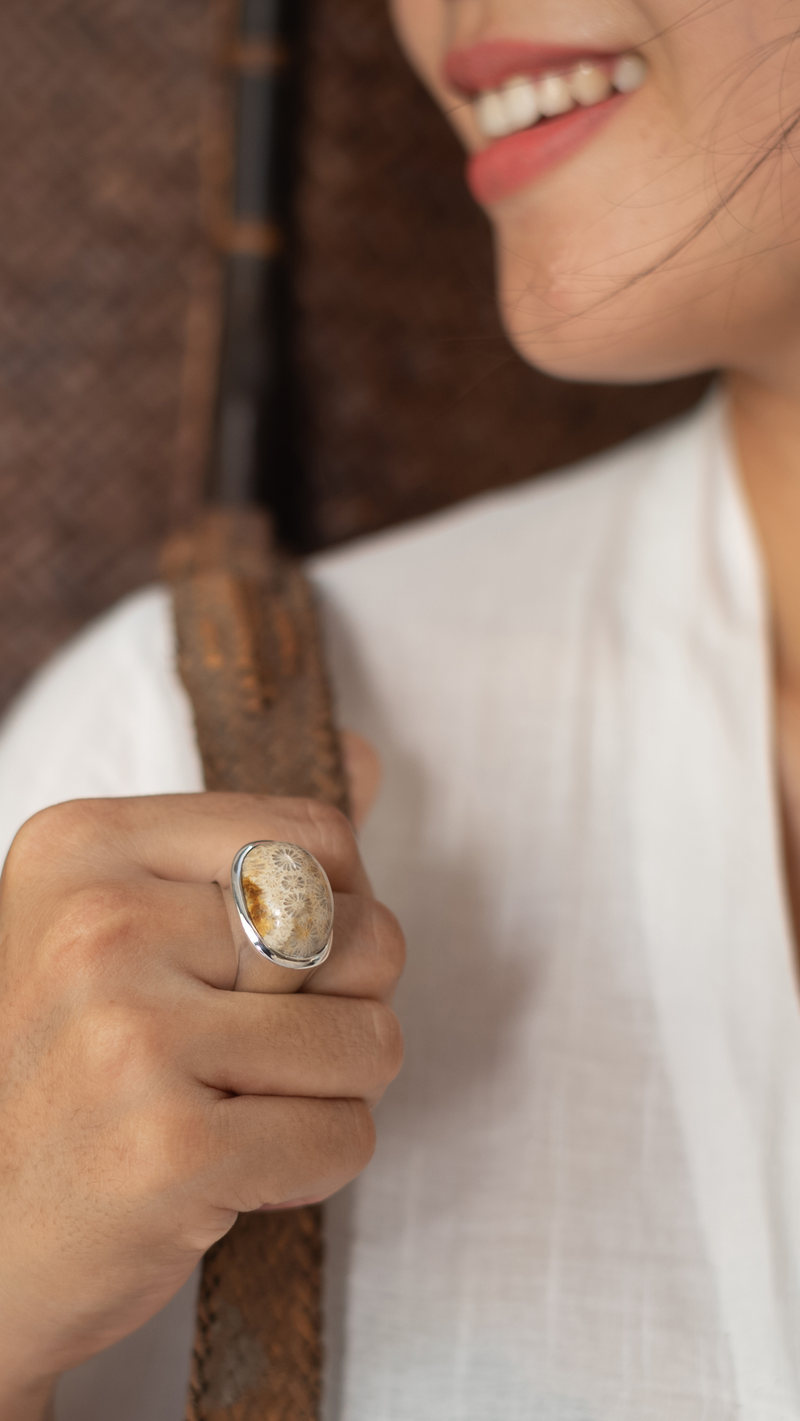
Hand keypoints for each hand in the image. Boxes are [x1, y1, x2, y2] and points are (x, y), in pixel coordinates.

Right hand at [0, 793, 403, 1413]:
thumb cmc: (73, 1071)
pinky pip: (344, 1136)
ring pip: (369, 1039)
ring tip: (240, 1109)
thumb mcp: (127, 924)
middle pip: (360, 934)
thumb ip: (253, 841)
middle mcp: (98, 926)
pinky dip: (315, 1165)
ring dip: (333, 1093)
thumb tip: (367, 755)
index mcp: (85, 847)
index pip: (317, 837)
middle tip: (254, 1054)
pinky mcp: (167, 1149)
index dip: (336, 910)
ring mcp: (127, 1036)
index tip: (271, 970)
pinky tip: (232, 1170)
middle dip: (343, 1007)